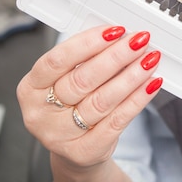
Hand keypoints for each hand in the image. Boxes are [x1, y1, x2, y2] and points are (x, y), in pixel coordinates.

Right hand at [17, 25, 162, 177]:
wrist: (75, 151)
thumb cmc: (70, 107)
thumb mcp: (65, 80)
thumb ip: (85, 59)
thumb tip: (118, 37)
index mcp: (30, 88)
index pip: (57, 60)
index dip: (88, 43)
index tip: (114, 31)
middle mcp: (40, 113)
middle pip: (82, 79)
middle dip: (116, 56)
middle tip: (139, 41)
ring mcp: (60, 135)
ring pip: (102, 100)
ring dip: (131, 76)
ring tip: (149, 59)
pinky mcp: (85, 151)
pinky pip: (116, 120)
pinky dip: (137, 99)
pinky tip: (150, 84)